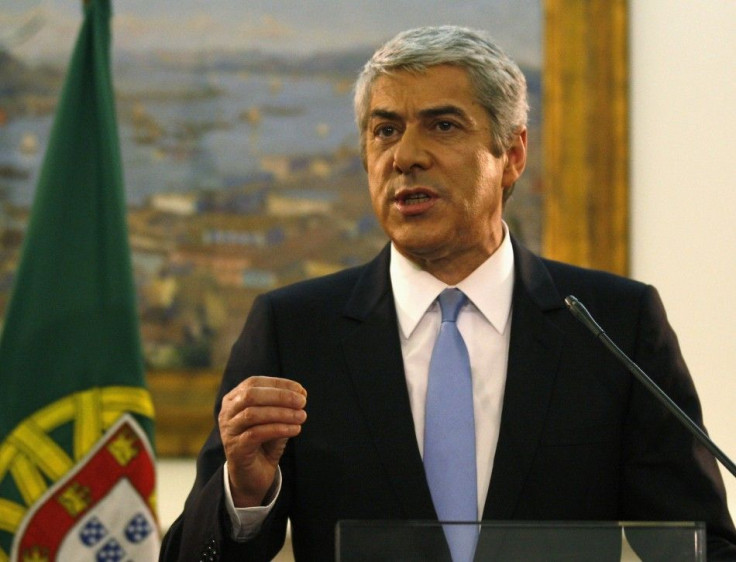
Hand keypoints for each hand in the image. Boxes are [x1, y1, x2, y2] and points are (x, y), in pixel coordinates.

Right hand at [219, 376, 306, 506]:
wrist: (252, 476)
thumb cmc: (264, 443)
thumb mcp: (275, 420)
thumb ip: (284, 406)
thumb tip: (301, 393)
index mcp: (234, 399)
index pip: (254, 383)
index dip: (278, 384)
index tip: (300, 390)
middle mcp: (227, 412)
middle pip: (251, 395)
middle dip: (280, 396)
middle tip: (302, 402)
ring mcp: (229, 430)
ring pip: (253, 414)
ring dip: (282, 413)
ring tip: (302, 416)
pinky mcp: (235, 448)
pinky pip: (257, 434)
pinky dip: (279, 429)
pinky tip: (295, 429)